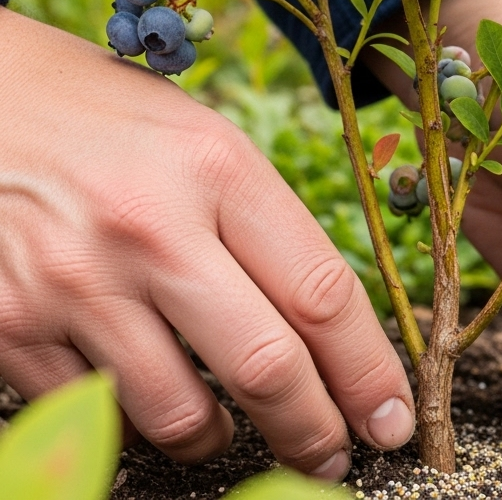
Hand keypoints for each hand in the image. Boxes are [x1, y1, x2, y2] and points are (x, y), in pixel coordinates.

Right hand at [0, 12, 413, 479]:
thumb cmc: (108, 116)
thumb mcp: (203, 140)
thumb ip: (259, 225)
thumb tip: (317, 326)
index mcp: (218, 167)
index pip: (322, 292)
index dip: (369, 370)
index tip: (391, 414)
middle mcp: (152, 226)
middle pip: (268, 367)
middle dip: (316, 431)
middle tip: (335, 457)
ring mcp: (75, 281)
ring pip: (181, 415)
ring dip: (221, 438)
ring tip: (231, 427)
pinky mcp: (10, 324)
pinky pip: (96, 416)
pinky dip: (135, 423)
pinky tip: (146, 393)